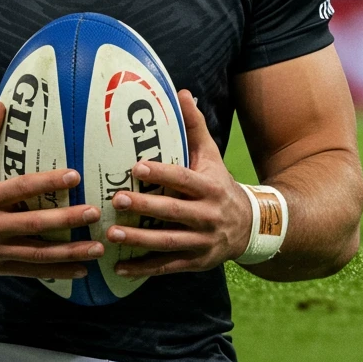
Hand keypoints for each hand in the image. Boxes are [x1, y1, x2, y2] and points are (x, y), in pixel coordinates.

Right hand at [0, 102, 103, 278]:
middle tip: (93, 212)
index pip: (21, 189)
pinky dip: (56, 272)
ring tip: (97, 248)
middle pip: (34, 225)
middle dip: (66, 220)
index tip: (75, 176)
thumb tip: (0, 103)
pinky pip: (30, 271)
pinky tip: (80, 270)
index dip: (48, 182)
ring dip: (69, 253)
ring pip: (37, 254)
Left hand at [104, 90, 253, 276]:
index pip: (184, 179)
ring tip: (112, 233)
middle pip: (174, 211)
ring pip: (169, 242)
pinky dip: (143, 268)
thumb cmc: (220, 185)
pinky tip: (119, 267)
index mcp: (210, 187)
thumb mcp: (212, 156)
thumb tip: (183, 93)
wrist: (250, 226)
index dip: (161, 174)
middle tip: (116, 200)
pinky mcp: (195, 262)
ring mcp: (202, 241)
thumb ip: (195, 127)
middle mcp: (208, 215)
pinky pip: (167, 266)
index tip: (136, 168)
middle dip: (144, 208)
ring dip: (139, 240)